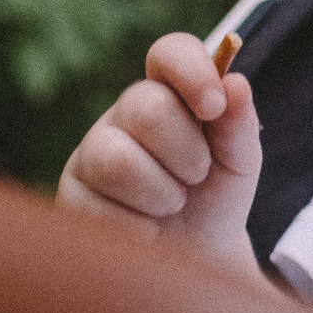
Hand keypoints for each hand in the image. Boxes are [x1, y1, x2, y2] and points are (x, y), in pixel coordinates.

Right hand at [59, 32, 267, 287]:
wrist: (197, 259)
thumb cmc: (216, 198)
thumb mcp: (239, 162)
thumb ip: (239, 124)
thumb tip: (234, 82)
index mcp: (170, 93)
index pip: (170, 53)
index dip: (192, 71)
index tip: (214, 106)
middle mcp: (125, 115)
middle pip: (144, 106)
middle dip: (186, 152)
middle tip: (196, 178)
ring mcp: (92, 151)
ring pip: (116, 158)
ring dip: (162, 192)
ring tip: (172, 204)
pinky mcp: (72, 193)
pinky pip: (100, 205)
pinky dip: (139, 226)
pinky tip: (146, 230)